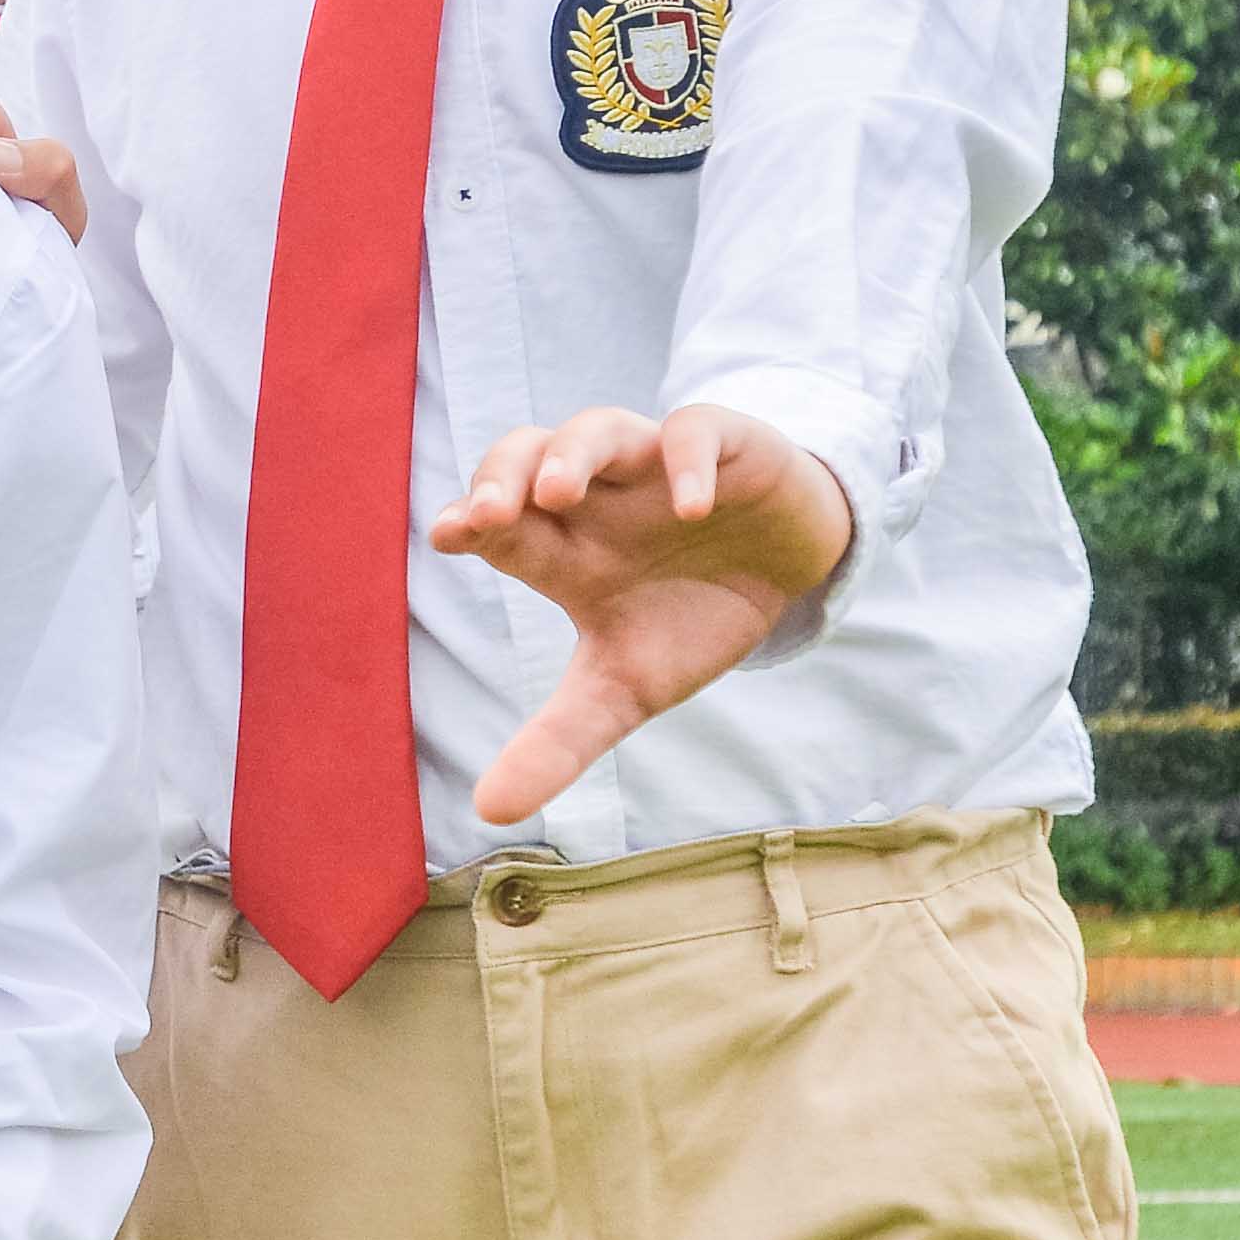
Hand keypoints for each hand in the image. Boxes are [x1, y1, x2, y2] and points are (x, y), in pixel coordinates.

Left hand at [426, 403, 859, 827]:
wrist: (791, 569)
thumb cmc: (690, 616)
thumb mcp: (625, 688)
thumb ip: (559, 743)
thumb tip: (488, 811)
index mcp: (563, 549)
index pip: (498, 524)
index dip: (469, 521)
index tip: (447, 534)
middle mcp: (597, 497)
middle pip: (526, 455)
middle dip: (502, 475)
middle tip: (487, 515)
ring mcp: (655, 465)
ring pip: (597, 429)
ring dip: (572, 453)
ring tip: (557, 493)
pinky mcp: (724, 446)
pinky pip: (696, 430)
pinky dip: (687, 462)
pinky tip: (689, 508)